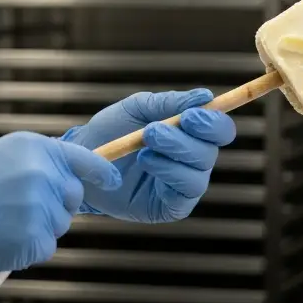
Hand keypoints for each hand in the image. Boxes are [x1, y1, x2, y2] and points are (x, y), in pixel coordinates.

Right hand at [0, 132, 121, 275]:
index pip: (82, 159)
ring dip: (39, 227)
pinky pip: (46, 247)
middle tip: (17, 206)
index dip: (101, 172)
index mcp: (34, 148)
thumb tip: (62, 173)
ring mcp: (39, 208)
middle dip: (55, 204)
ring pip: (59, 224)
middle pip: (72, 196)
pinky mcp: (33, 240)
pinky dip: (27, 248)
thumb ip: (35, 160)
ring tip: (1, 220)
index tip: (112, 180)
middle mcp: (42, 174)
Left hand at [62, 90, 235, 222]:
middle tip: (152, 131)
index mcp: (190, 134)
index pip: (219, 129)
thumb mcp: (138, 108)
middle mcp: (192, 160)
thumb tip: (206, 97)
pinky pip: (184, 193)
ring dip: (172, 155)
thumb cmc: (110, 130)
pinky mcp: (172, 206)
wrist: (82, 158)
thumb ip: (170, 103)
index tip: (191, 116)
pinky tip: (146, 162)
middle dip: (183, 139)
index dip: (213, 122)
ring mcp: (183, 185)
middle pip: (210, 151)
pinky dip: (167, 173)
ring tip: (143, 147)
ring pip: (199, 173)